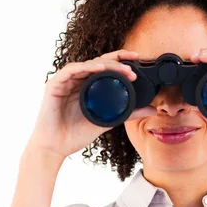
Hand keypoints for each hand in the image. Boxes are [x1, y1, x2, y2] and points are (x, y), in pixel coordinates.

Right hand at [27, 49, 156, 158]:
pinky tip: (98, 68)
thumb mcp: (108, 120)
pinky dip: (85, 67)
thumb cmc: (76, 134)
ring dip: (105, 64)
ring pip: (86, 64)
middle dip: (117, 60)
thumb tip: (153, 110)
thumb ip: (128, 113)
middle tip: (134, 63)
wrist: (55, 147)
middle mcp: (76, 80)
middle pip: (97, 62)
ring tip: (121, 68)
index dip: (120, 61)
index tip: (137, 59)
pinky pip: (70, 70)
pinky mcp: (54, 85)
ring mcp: (65, 81)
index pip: (105, 67)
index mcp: (87, 85)